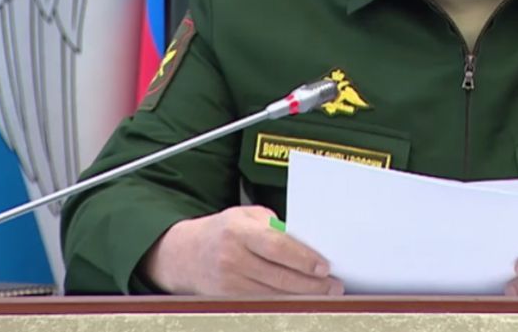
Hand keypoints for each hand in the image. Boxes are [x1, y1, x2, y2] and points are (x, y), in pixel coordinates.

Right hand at [140, 205, 343, 295]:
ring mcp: (228, 282)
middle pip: (279, 276)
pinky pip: (262, 303)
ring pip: (273, 294)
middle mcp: (231, 257)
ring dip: (302, 297)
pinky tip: (300, 300)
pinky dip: (284, 303)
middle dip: (311, 284)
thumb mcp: (245, 215)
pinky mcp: (227, 299)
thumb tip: (307, 243)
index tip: (324, 267)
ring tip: (324, 294)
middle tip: (334, 286)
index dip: (303, 259)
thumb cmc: (222, 230)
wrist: (183, 254)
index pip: (277, 246)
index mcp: (238, 230)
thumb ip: (274, 226)